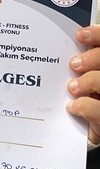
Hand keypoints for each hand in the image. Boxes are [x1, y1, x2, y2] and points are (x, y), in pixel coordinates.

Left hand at [67, 25, 99, 144]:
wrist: (95, 134)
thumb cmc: (89, 103)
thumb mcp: (84, 81)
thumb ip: (85, 66)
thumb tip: (71, 50)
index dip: (98, 35)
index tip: (80, 35)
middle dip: (94, 58)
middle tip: (74, 64)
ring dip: (89, 81)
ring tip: (73, 87)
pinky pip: (99, 111)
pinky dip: (85, 106)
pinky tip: (73, 107)